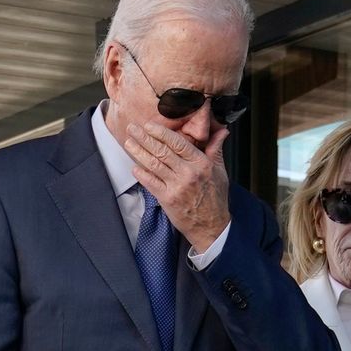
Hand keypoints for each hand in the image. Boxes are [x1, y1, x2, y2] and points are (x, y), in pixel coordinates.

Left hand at [124, 122, 230, 252]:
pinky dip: (141, 174)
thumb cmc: (215, 198)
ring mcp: (176, 186)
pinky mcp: (167, 199)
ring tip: (129, 143)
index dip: (161, 133)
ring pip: (154, 164)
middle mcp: (188, 173)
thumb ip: (216, 149)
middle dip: (144, 138)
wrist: (211, 226)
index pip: (178, 143)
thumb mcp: (220, 171)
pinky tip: (134, 166)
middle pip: (162, 151)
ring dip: (138, 152)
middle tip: (132, 128)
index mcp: (201, 163)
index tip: (149, 125)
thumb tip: (221, 131)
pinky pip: (151, 182)